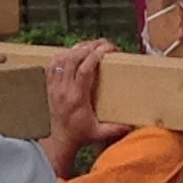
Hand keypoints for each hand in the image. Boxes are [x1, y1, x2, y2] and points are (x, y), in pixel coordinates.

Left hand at [42, 41, 132, 177]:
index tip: (108, 48)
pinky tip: (73, 52)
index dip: (95, 55)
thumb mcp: (100, 133)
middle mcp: (63, 88)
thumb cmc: (80, 134)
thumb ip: (116, 129)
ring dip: (76, 49)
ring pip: (62, 58)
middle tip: (103, 43)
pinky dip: (62, 54)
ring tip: (91, 45)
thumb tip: (133, 123)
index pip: (84, 69)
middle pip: (73, 58)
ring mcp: (54, 86)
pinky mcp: (49, 85)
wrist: (59, 138)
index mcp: (77, 97)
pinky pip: (52, 63)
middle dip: (89, 47)